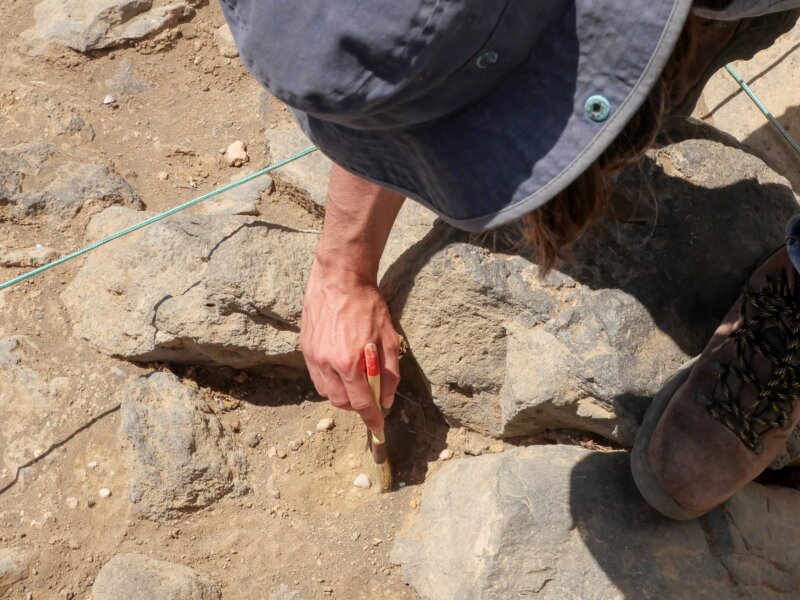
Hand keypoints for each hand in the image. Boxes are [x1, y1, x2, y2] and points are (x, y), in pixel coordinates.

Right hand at [299, 164, 404, 432]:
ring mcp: (313, 356)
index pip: (361, 403)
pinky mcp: (305, 348)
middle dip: (357, 405)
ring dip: (342, 394)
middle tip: (369, 396)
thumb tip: (386, 400)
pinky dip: (329, 381)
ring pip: (326, 392)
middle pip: (341, 402)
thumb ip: (389, 372)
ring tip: (355, 381)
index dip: (371, 418)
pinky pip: (316, 377)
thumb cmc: (368, 304)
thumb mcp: (388, 337)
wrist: (339, 278)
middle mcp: (328, 363)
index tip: (378, 427)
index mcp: (350, 362)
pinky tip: (340, 369)